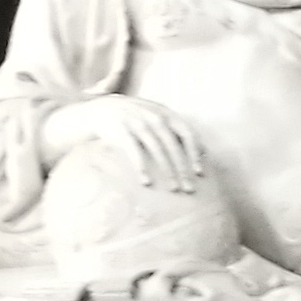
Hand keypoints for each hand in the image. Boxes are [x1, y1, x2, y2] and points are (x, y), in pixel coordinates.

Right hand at [49, 96, 209, 196]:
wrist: (98, 111)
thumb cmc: (133, 119)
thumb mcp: (154, 117)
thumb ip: (174, 130)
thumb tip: (202, 151)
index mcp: (165, 113)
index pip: (187, 133)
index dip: (195, 153)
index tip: (200, 172)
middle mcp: (152, 116)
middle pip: (173, 144)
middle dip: (183, 168)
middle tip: (189, 189)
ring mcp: (136, 122)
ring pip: (157, 149)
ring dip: (167, 170)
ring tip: (173, 189)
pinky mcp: (120, 130)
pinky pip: (134, 151)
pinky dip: (141, 167)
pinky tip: (147, 183)